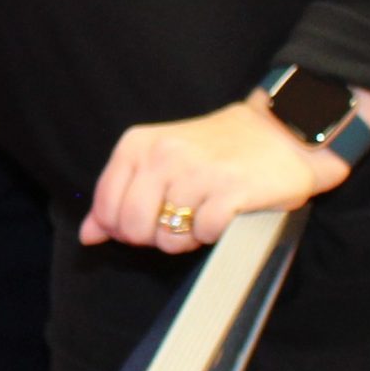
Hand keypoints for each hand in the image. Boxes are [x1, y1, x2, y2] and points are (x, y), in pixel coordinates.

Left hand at [79, 96, 351, 253]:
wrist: (281, 132)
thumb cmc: (216, 150)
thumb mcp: (157, 161)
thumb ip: (118, 195)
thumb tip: (88, 235)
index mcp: (137, 145)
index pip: (106, 207)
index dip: (122, 228)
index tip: (147, 220)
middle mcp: (162, 155)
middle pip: (132, 228)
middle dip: (153, 237)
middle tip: (177, 221)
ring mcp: (196, 171)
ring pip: (168, 237)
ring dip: (186, 238)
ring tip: (203, 214)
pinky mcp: (230, 190)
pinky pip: (204, 234)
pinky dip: (212, 235)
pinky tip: (222, 215)